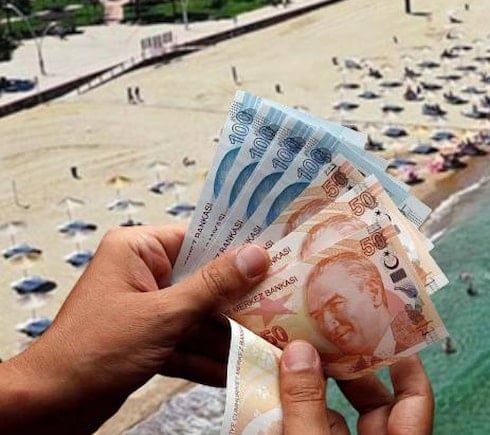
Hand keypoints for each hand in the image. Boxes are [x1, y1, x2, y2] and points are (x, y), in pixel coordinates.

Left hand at [0, 226, 270, 433]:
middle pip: (206, 280)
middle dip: (240, 301)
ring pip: (200, 316)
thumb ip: (213, 285)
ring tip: (272, 343)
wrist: (50, 404)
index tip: (281, 257)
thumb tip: (256, 255)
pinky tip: (240, 371)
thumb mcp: (163, 315)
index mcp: (137, 250)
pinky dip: (209, 358)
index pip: (200, 239)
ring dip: (229, 336)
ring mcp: (146, 309)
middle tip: (286, 305)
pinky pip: (188, 342)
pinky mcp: (147, 341)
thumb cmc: (94, 350)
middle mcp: (142, 273)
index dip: (240, 250)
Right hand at [279, 340, 433, 433]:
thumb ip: (307, 406)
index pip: (415, 395)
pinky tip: (274, 394)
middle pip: (373, 402)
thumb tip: (300, 354)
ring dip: (315, 390)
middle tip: (324, 335)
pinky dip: (299, 415)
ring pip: (338, 419)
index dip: (403, 359)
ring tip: (292, 358)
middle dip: (347, 369)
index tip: (385, 327)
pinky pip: (317, 432)